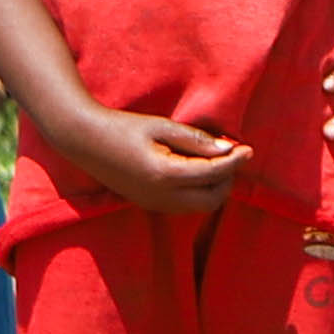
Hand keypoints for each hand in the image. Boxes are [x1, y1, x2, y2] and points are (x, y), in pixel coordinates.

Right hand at [31, 91, 246, 220]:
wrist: (85, 142)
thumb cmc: (123, 128)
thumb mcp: (161, 126)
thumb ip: (195, 140)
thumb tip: (227, 149)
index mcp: (165, 174)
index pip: (213, 173)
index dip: (234, 161)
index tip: (248, 149)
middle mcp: (161, 197)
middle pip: (212, 200)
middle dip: (226, 180)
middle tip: (231, 157)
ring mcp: (154, 205)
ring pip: (199, 206)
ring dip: (213, 188)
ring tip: (214, 161)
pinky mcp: (149, 205)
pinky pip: (184, 205)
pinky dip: (197, 192)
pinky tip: (195, 170)